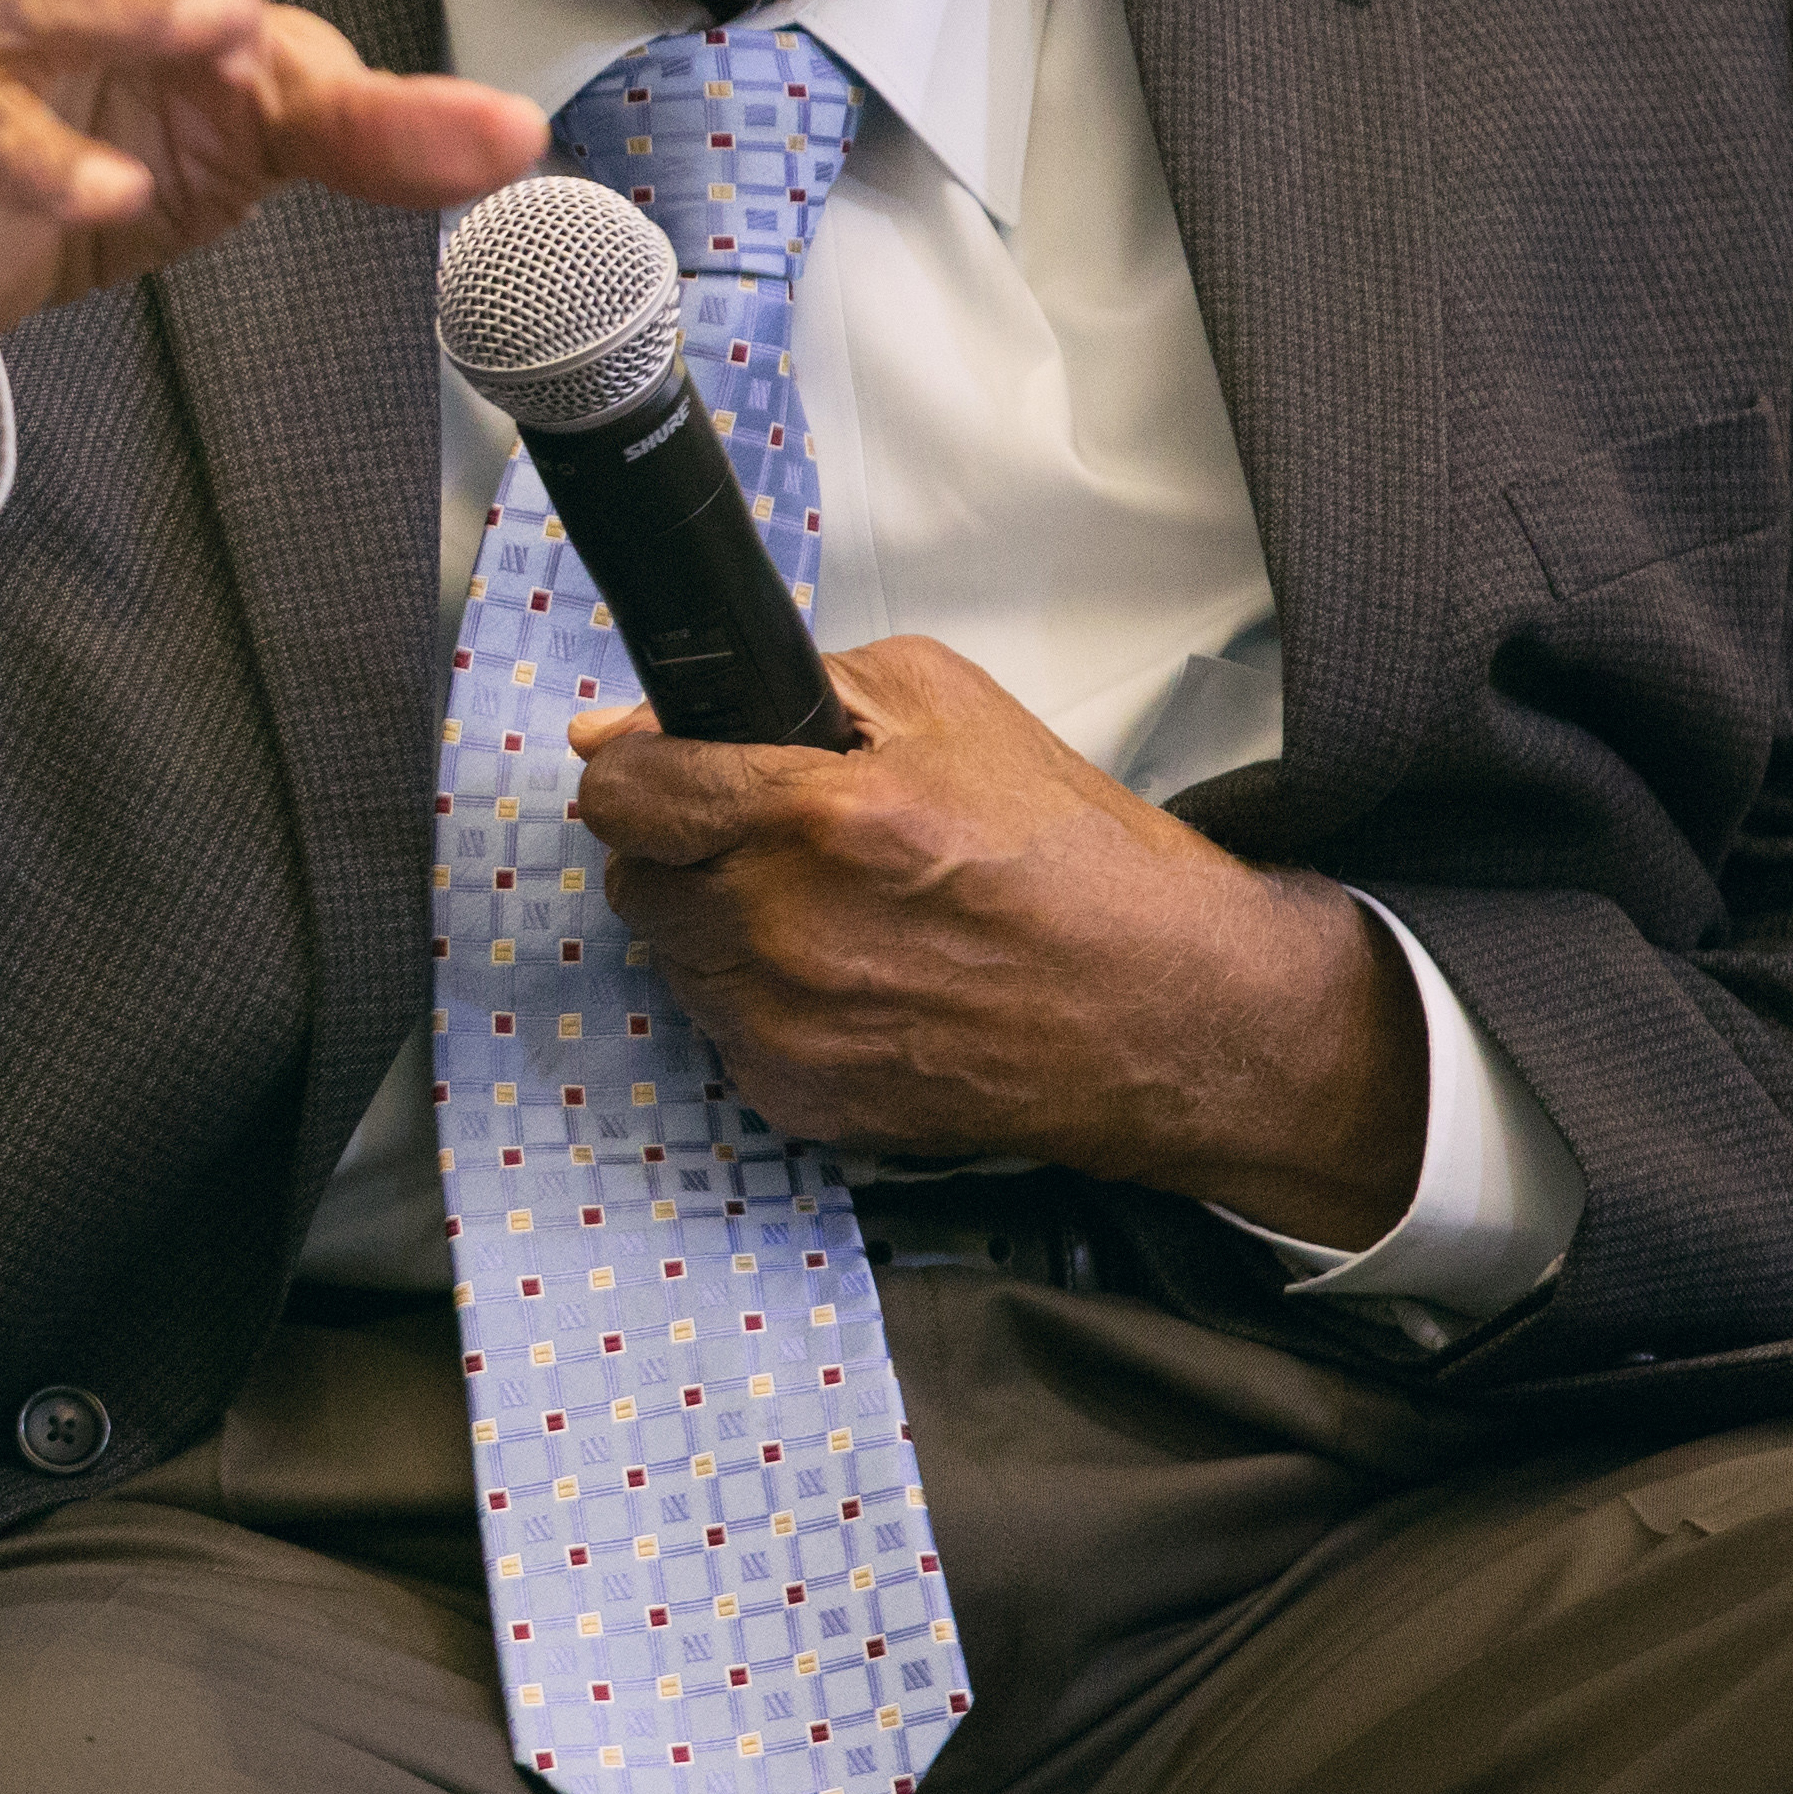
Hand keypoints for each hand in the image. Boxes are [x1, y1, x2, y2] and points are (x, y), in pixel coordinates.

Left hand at [570, 635, 1424, 1245]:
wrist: (1167, 1013)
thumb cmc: (1073, 855)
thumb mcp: (947, 701)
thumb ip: (791, 689)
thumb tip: (636, 725)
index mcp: (818, 817)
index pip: (626, 791)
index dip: (644, 767)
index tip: (670, 766)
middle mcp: (783, 932)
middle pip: (633, 877)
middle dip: (687, 846)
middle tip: (777, 835)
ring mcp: (783, 1030)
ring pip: (673, 956)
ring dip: (720, 923)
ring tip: (828, 907)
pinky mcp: (800, 1103)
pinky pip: (721, 1031)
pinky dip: (762, 1000)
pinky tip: (850, 977)